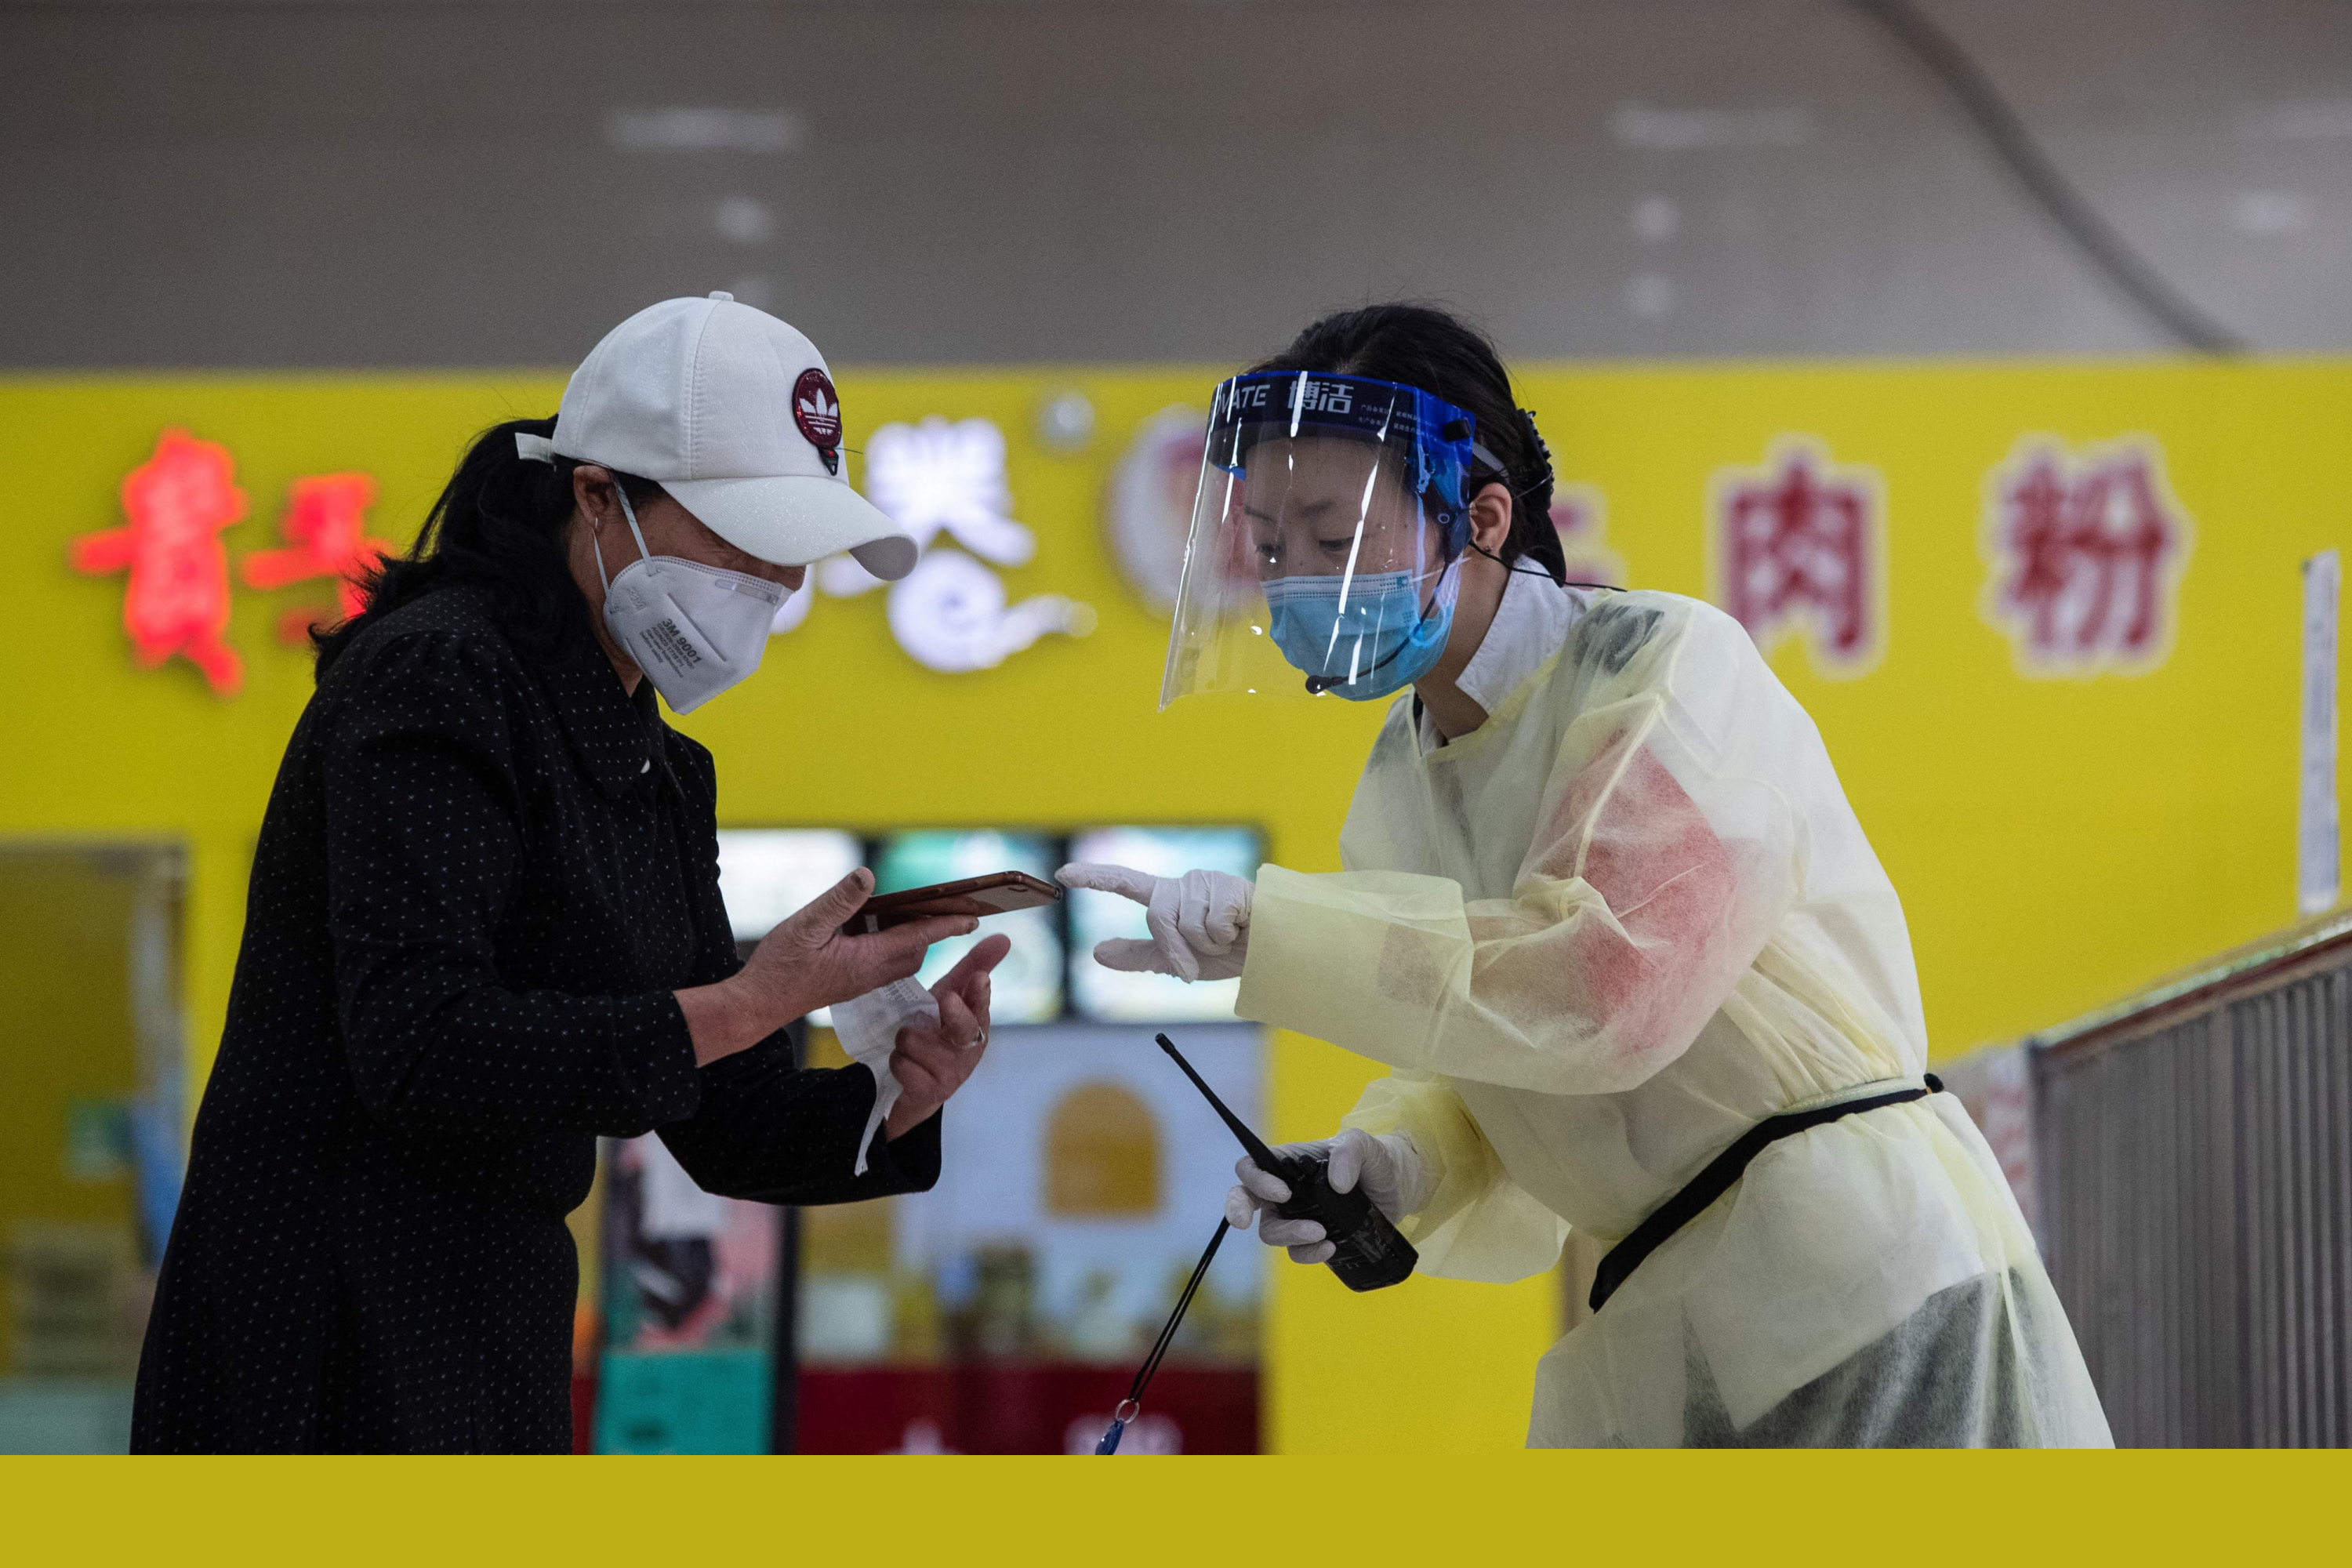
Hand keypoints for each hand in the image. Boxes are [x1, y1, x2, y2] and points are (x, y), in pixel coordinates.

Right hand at [678, 868, 975, 1066]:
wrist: (757, 1004)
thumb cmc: (778, 967)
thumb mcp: (805, 926)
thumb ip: (839, 901)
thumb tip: (868, 876)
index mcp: (865, 959)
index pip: (917, 937)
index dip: (946, 925)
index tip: (972, 917)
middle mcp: (870, 973)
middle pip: (915, 949)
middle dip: (933, 928)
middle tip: (946, 904)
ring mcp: (862, 980)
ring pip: (902, 957)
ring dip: (910, 935)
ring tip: (911, 909)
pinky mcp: (851, 982)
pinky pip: (884, 961)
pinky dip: (890, 942)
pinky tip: (871, 925)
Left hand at [884, 934, 1008, 1138]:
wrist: (917, 1088)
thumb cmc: (937, 1033)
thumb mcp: (951, 998)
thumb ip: (974, 967)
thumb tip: (1004, 937)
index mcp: (977, 1022)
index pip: (981, 1003)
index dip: (980, 992)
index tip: (979, 978)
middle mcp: (970, 1048)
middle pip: (963, 1027)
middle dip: (955, 1013)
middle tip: (947, 1000)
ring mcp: (952, 1073)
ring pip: (916, 1041)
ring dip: (904, 1039)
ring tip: (907, 1044)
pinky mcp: (931, 1093)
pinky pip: (903, 1066)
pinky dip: (897, 1061)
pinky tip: (904, 1065)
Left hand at [1056, 862, 1252, 981]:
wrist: (1273, 952)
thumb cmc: (1228, 953)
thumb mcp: (1179, 961)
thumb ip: (1139, 956)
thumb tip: (1096, 952)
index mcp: (1168, 898)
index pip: (1125, 882)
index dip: (1094, 877)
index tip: (1062, 875)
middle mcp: (1184, 884)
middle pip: (1159, 917)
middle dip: (1180, 949)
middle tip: (1203, 960)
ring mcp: (1207, 881)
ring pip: (1188, 924)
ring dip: (1210, 945)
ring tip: (1230, 939)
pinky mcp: (1231, 886)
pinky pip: (1214, 923)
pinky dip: (1228, 937)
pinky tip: (1243, 928)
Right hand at [1222, 1128, 1426, 1264]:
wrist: (1397, 1188)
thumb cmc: (1374, 1159)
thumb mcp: (1364, 1145)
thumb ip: (1349, 1153)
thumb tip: (1335, 1184)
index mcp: (1288, 1162)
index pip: (1251, 1167)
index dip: (1255, 1180)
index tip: (1282, 1193)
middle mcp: (1285, 1190)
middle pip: (1246, 1200)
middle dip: (1238, 1210)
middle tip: (1245, 1223)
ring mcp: (1297, 1216)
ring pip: (1271, 1232)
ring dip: (1290, 1236)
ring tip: (1321, 1234)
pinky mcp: (1313, 1239)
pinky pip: (1298, 1253)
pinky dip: (1309, 1254)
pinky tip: (1331, 1248)